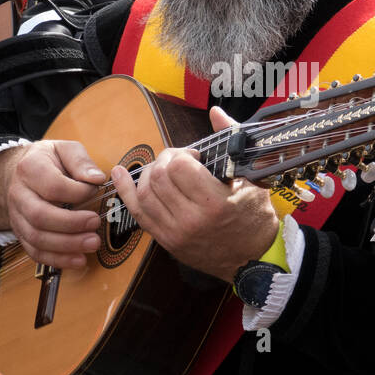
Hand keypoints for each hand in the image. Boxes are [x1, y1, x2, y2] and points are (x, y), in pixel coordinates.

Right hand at [5, 140, 105, 269]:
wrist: (22, 174)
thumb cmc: (49, 161)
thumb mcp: (65, 149)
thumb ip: (81, 161)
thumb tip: (97, 178)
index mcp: (29, 168)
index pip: (52, 186)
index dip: (77, 192)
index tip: (95, 191)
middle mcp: (18, 194)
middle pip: (40, 216)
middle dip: (71, 224)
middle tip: (96, 222)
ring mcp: (17, 216)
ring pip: (37, 238)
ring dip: (67, 245)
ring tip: (93, 243)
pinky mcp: (21, 234)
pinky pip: (35, 252)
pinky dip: (57, 259)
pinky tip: (79, 260)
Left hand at [110, 107, 277, 282]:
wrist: (253, 261)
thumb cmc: (255, 219)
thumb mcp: (252, 179)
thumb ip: (231, 142)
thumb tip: (215, 112)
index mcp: (215, 203)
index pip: (179, 166)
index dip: (183, 154)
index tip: (195, 157)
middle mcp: (191, 220)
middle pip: (158, 177)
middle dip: (164, 160)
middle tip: (178, 162)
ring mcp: (175, 233)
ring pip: (143, 193)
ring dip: (148, 174)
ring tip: (162, 170)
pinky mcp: (166, 241)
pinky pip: (137, 213)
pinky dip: (126, 192)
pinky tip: (120, 175)